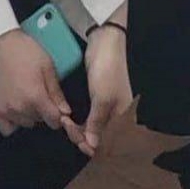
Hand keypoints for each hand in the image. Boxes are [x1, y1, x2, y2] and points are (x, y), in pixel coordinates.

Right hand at [0, 30, 71, 135]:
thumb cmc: (25, 51)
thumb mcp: (48, 67)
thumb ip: (57, 93)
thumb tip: (65, 112)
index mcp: (35, 97)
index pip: (54, 121)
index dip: (58, 115)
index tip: (56, 107)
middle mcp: (19, 108)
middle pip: (39, 122)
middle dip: (43, 111)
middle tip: (38, 93)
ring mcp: (4, 110)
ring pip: (24, 123)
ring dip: (28, 115)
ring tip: (25, 96)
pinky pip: (5, 128)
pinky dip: (11, 122)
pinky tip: (14, 109)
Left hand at [59, 25, 131, 157]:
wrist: (104, 42)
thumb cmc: (108, 70)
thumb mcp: (102, 98)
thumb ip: (97, 123)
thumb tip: (91, 146)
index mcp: (124, 116)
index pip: (111, 141)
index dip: (94, 146)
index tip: (78, 143)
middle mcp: (117, 114)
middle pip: (100, 136)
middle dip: (83, 136)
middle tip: (67, 126)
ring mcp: (106, 106)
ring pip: (92, 128)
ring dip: (78, 129)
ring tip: (65, 121)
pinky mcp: (96, 98)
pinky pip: (88, 117)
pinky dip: (78, 121)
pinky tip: (68, 119)